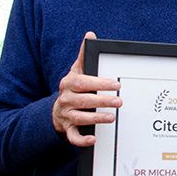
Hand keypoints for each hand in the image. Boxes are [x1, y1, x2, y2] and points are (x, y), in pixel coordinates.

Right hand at [51, 32, 121, 146]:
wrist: (57, 108)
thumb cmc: (73, 87)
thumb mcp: (77, 70)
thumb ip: (84, 55)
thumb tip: (90, 36)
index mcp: (69, 84)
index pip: (84, 83)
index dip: (100, 83)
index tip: (115, 84)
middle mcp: (66, 99)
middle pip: (84, 101)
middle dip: (102, 101)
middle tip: (119, 101)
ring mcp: (66, 115)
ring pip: (80, 118)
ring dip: (96, 119)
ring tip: (112, 117)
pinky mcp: (67, 128)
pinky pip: (72, 136)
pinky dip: (81, 139)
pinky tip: (93, 139)